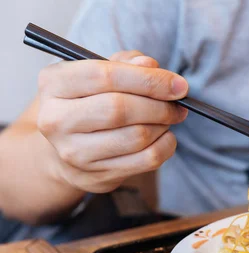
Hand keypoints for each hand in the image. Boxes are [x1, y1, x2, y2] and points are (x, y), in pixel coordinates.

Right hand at [36, 50, 188, 192]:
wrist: (65, 152)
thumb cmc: (89, 103)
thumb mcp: (98, 75)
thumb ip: (125, 64)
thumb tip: (149, 64)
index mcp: (54, 84)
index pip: (105, 75)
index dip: (148, 79)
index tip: (178, 84)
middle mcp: (56, 119)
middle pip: (120, 109)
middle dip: (159, 105)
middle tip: (178, 104)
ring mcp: (74, 152)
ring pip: (137, 136)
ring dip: (163, 125)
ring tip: (169, 118)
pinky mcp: (95, 175)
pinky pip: (146, 160)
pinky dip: (166, 146)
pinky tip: (165, 137)